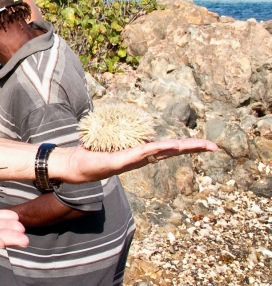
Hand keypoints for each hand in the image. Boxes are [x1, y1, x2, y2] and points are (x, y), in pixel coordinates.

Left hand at [51, 138, 218, 183]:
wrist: (72, 165)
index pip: (168, 148)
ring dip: (176, 148)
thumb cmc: (89, 152)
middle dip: (191, 148)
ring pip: (158, 153)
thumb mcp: (108, 139)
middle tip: (213, 147)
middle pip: (170, 152)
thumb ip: (119, 133)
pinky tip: (165, 147)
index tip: (208, 144)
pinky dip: (153, 150)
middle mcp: (139, 158)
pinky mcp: (118, 162)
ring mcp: (130, 161)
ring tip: (194, 145)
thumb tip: (126, 120)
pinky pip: (138, 154)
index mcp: (140, 153)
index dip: (188, 145)